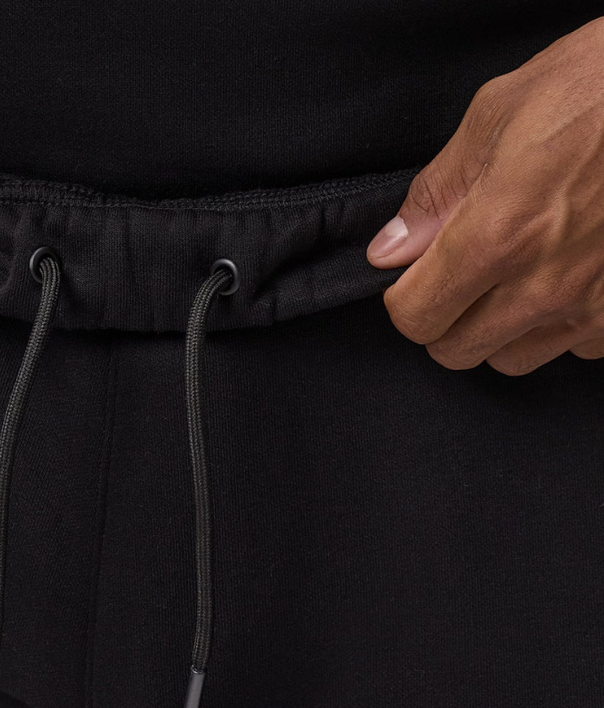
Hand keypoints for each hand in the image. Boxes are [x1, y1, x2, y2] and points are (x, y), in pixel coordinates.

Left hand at [366, 16, 603, 375]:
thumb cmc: (598, 84)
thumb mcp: (498, 114)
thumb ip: (435, 193)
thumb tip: (391, 248)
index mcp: (497, 235)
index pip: (414, 315)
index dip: (405, 296)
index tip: (414, 274)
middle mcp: (543, 284)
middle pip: (454, 350)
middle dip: (444, 318)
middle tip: (459, 275)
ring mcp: (592, 304)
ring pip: (510, 358)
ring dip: (498, 328)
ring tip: (515, 275)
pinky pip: (573, 348)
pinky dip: (560, 323)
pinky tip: (567, 276)